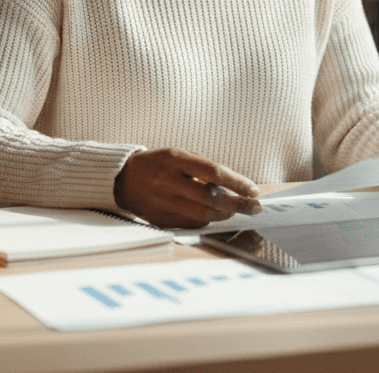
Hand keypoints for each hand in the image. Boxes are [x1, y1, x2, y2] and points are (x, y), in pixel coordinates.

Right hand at [113, 148, 261, 228]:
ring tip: (236, 210)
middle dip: (237, 204)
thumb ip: (204, 168)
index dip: (237, 182)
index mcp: (175, 159)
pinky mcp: (159, 218)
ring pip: (202, 214)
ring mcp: (162, 201)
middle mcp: (167, 180)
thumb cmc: (158, 164)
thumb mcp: (179, 155)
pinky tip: (214, 215)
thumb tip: (236, 186)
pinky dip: (206, 220)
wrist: (123, 178)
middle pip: (210, 197)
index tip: (253, 189)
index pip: (214, 172)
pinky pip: (190, 223)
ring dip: (224, 214)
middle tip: (254, 207)